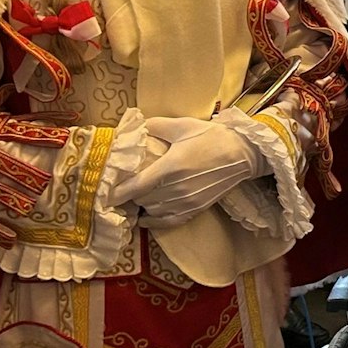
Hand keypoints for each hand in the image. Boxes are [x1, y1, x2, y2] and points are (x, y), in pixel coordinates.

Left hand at [113, 115, 267, 226]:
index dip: (116, 192)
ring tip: (138, 195)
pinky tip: (146, 216)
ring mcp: (186, 202)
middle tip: (124, 185)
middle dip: (130, 193)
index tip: (103, 192)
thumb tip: (133, 126)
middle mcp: (176, 188)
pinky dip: (153, 221)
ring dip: (142, 204)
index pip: (135, 186)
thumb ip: (156, 126)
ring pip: (151, 210)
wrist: (244, 153)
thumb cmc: (213, 137)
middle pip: (141, 199)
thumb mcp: (184, 125)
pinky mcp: (195, 209)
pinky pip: (167, 222)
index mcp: (171, 167)